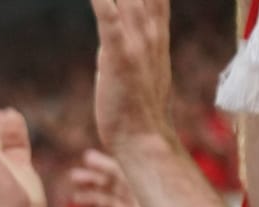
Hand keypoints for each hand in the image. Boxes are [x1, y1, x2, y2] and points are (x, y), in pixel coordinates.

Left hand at [92, 0, 177, 150]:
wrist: (143, 139)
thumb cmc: (136, 109)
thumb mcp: (135, 67)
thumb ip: (127, 43)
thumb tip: (115, 30)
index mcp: (156, 32)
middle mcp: (151, 31)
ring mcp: (137, 42)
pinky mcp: (119, 55)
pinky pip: (110, 17)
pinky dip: (102, 0)